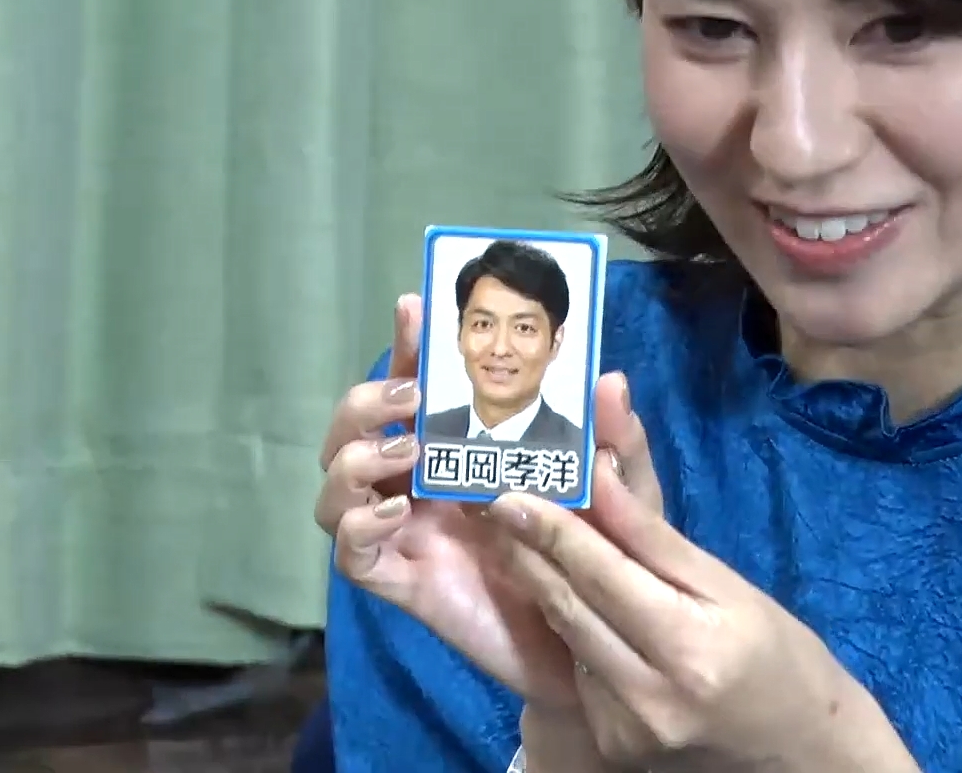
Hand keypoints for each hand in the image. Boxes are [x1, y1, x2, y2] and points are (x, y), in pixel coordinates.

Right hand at [315, 294, 660, 709]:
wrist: (596, 651)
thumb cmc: (606, 563)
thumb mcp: (624, 498)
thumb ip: (618, 444)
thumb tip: (610, 378)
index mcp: (466, 448)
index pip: (420, 384)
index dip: (409, 345)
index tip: (417, 309)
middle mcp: (424, 483)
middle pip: (354, 427)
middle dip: (365, 399)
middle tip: (413, 399)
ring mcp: (408, 533)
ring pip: (336, 486)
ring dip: (353, 457)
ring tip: (407, 453)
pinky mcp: (405, 583)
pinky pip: (351, 555)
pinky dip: (358, 527)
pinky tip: (399, 511)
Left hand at [487, 467, 909, 771]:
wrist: (796, 749)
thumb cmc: (777, 654)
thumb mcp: (727, 585)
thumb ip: (654, 537)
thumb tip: (598, 477)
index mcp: (690, 646)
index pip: (603, 575)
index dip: (553, 531)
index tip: (511, 491)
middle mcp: (650, 696)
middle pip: (570, 607)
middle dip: (528, 550)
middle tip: (495, 503)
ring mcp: (626, 728)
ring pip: (568, 637)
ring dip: (541, 586)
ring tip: (519, 536)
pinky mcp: (613, 743)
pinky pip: (580, 669)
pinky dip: (572, 630)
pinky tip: (570, 599)